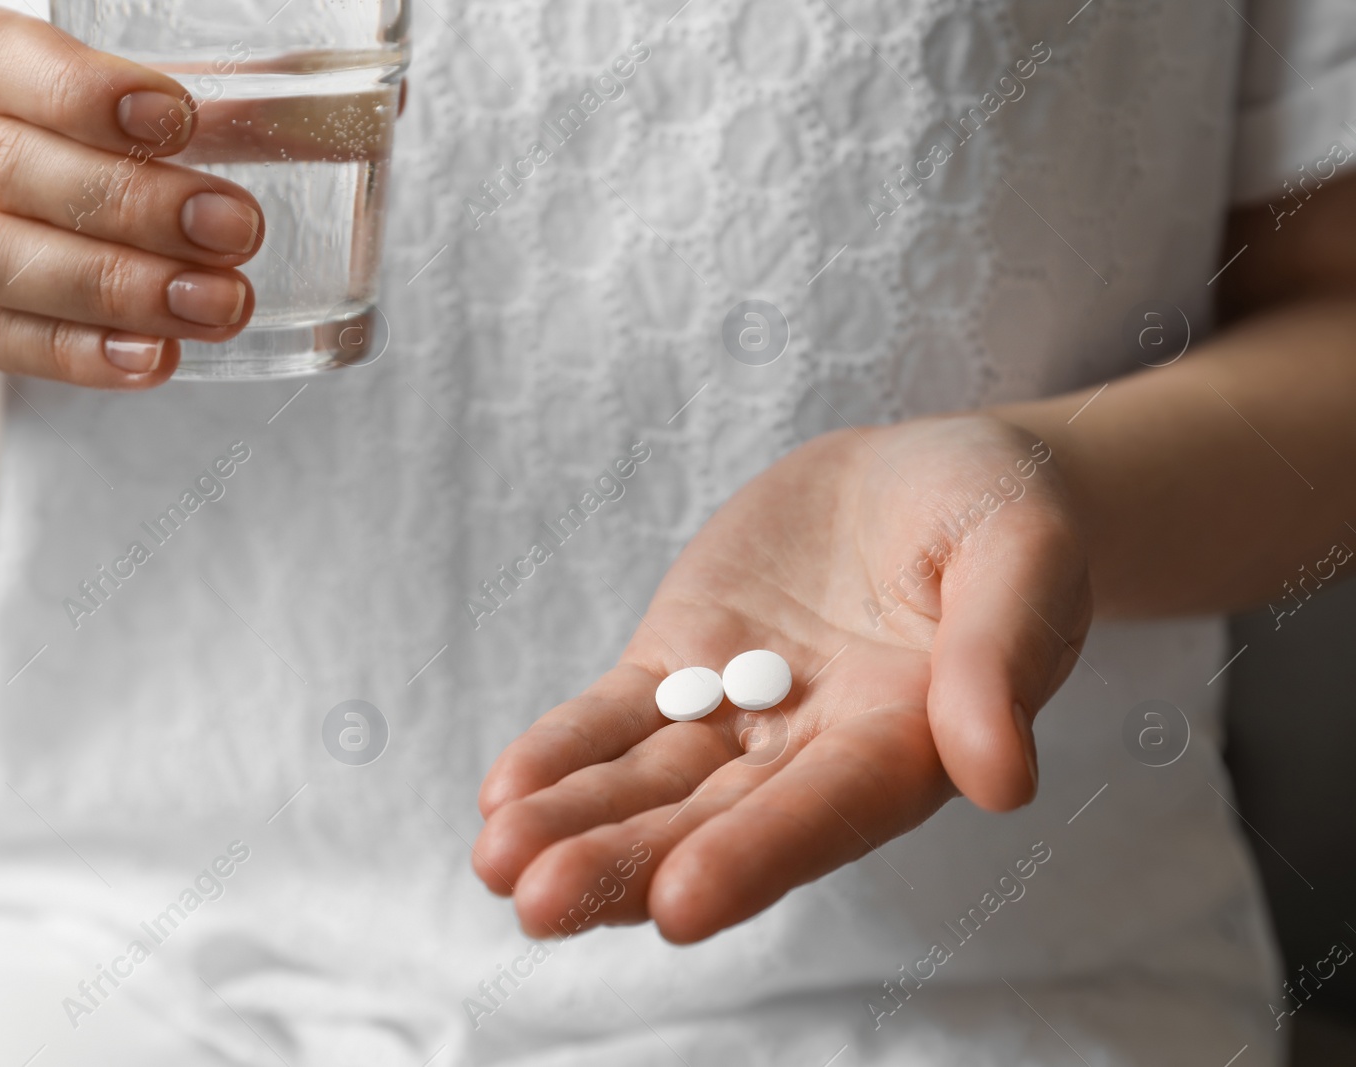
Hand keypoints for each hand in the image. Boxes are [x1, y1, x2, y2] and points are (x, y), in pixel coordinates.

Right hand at [0, 2, 263, 390]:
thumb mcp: (48, 118)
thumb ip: (161, 122)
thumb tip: (312, 131)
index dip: (88, 94)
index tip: (180, 121)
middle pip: (5, 169)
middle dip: (134, 204)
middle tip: (234, 231)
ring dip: (117, 288)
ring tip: (213, 304)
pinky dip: (75, 354)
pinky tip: (150, 358)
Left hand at [473, 415, 1090, 943]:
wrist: (923, 478)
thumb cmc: (1000, 519)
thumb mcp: (1022, 558)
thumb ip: (1002, 655)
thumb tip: (1000, 780)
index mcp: (906, 745)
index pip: (827, 811)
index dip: (756, 855)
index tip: (679, 902)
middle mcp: (812, 753)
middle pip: (715, 820)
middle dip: (629, 862)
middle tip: (542, 901)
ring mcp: (737, 712)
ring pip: (649, 782)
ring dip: (575, 824)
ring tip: (497, 864)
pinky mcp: (681, 664)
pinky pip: (615, 718)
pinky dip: (563, 753)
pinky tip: (502, 795)